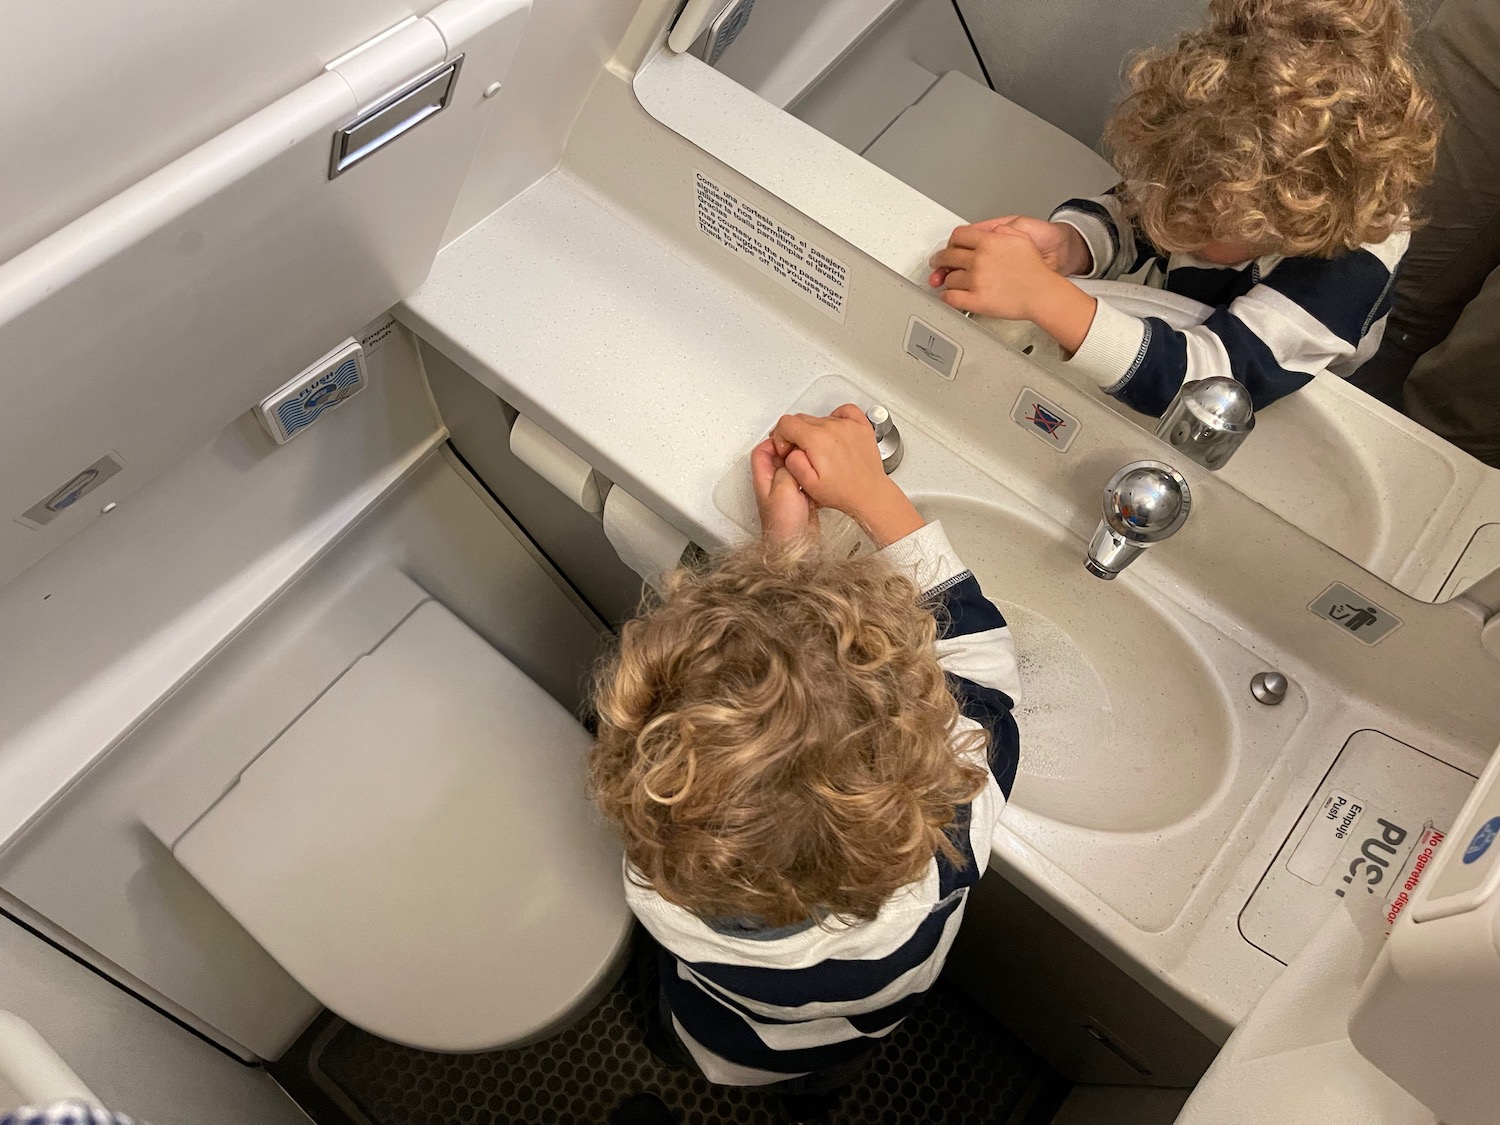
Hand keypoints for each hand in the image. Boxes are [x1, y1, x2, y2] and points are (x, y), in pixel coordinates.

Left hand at [751, 437, 813, 544]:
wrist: (796, 547)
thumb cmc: (783, 525)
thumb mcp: (783, 488)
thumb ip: (786, 469)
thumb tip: (791, 457)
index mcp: (764, 480)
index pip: (762, 451)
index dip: (773, 440)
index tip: (788, 436)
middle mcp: (773, 485)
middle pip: (779, 458)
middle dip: (791, 449)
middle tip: (804, 444)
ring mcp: (787, 493)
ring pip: (794, 469)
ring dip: (803, 463)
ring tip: (814, 457)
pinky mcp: (801, 501)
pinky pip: (806, 482)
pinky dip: (812, 477)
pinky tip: (820, 476)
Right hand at [770, 405, 924, 547]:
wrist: (869, 494)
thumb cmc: (842, 491)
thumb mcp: (808, 484)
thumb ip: (793, 462)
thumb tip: (790, 448)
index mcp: (816, 439)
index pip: (786, 423)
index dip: (781, 436)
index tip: (787, 449)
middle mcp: (832, 427)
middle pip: (801, 419)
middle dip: (796, 435)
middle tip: (804, 454)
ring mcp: (848, 425)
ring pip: (821, 417)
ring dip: (816, 430)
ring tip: (822, 450)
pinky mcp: (861, 426)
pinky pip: (845, 410)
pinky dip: (837, 416)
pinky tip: (835, 431)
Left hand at [928, 224, 1098, 353]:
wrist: (1042, 293)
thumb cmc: (1035, 270)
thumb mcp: (1021, 238)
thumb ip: (1002, 231)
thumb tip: (990, 231)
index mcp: (988, 242)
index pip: (958, 236)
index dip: (951, 243)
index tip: (949, 248)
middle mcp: (979, 259)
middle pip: (948, 257)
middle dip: (940, 261)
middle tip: (938, 265)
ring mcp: (976, 280)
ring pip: (949, 278)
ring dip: (947, 280)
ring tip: (950, 282)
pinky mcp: (976, 300)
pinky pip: (950, 297)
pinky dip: (946, 296)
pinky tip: (948, 295)